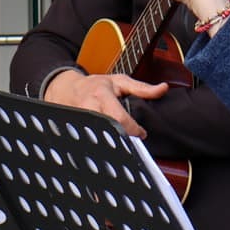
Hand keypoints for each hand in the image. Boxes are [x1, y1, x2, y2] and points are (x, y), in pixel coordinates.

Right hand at [44, 70, 166, 137]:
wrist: (66, 88)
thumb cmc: (96, 85)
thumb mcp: (120, 81)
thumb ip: (142, 88)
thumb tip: (163, 88)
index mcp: (101, 94)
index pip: (119, 118)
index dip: (132, 130)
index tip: (141, 133)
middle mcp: (88, 108)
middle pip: (107, 130)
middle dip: (123, 139)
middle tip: (133, 143)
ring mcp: (79, 120)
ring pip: (97, 138)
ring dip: (111, 144)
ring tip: (122, 147)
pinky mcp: (74, 128)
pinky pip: (89, 140)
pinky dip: (100, 144)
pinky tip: (108, 149)